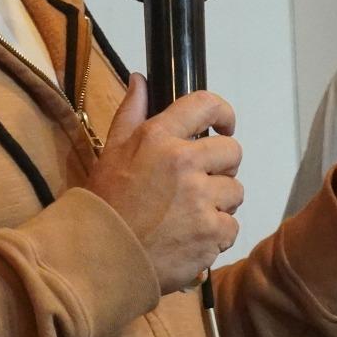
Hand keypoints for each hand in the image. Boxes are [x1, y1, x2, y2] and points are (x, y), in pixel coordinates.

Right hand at [86, 75, 244, 292]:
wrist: (101, 257)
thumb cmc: (106, 202)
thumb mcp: (112, 151)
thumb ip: (131, 112)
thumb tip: (140, 79)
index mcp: (160, 137)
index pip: (207, 105)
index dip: (224, 113)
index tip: (225, 126)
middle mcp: (185, 162)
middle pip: (232, 152)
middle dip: (222, 167)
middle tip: (201, 184)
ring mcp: (201, 199)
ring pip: (235, 192)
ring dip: (220, 204)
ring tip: (192, 216)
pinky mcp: (211, 232)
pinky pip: (231, 227)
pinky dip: (217, 236)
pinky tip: (192, 239)